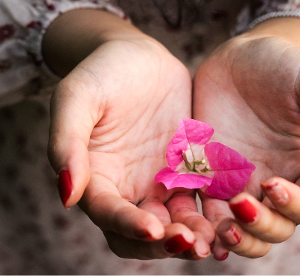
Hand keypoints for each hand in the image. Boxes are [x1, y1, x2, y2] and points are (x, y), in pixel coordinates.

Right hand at [45, 10, 213, 259]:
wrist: (138, 55)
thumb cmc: (100, 72)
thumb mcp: (76, 98)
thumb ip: (66, 143)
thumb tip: (67, 196)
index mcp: (96, 177)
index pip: (108, 213)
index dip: (127, 225)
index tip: (153, 228)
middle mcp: (127, 187)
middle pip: (141, 233)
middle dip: (163, 244)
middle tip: (189, 243)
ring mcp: (159, 180)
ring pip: (176, 222)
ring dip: (192, 235)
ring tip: (213, 237)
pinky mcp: (187, 169)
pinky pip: (201, 197)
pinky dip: (213, 211)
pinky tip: (232, 214)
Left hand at [193, 20, 299, 258]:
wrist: (241, 54)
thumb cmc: (288, 66)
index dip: (295, 206)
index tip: (273, 183)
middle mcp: (273, 181)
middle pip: (275, 229)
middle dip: (260, 227)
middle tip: (240, 204)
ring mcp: (239, 180)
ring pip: (240, 228)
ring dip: (233, 236)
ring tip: (219, 225)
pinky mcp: (207, 173)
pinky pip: (205, 208)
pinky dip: (202, 224)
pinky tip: (196, 225)